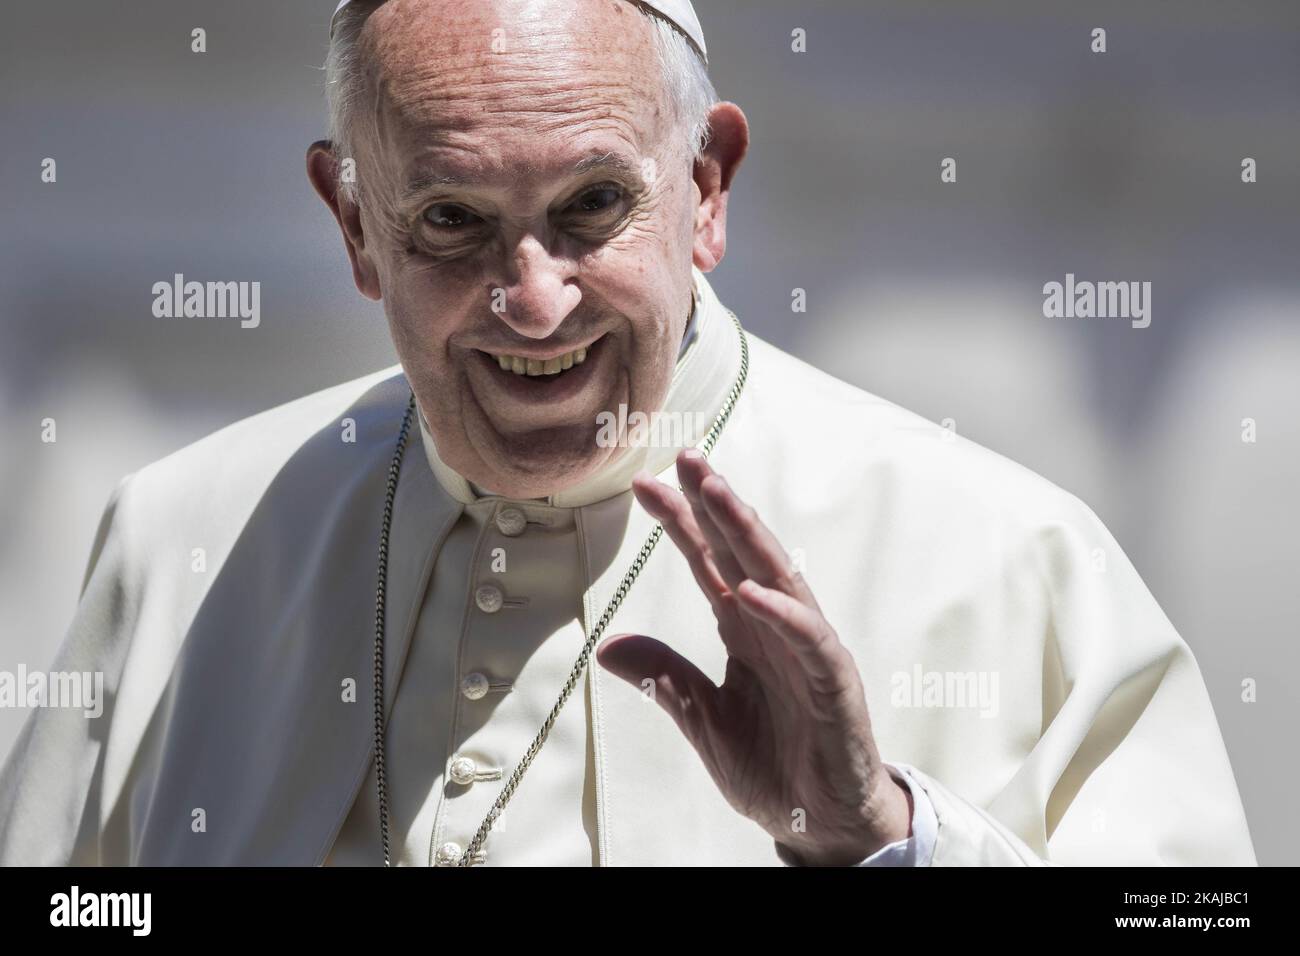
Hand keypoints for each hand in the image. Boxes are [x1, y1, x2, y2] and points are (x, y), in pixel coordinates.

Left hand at [596, 449, 911, 865]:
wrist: (824, 824)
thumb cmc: (774, 768)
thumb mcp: (703, 722)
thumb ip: (666, 678)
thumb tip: (608, 647)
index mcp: (745, 633)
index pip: (710, 565)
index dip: (682, 525)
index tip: (647, 486)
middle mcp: (777, 629)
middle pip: (744, 554)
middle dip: (716, 505)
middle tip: (687, 458)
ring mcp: (808, 651)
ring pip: (779, 578)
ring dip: (748, 534)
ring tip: (716, 495)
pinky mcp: (835, 684)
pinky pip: (810, 640)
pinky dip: (781, 614)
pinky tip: (749, 590)